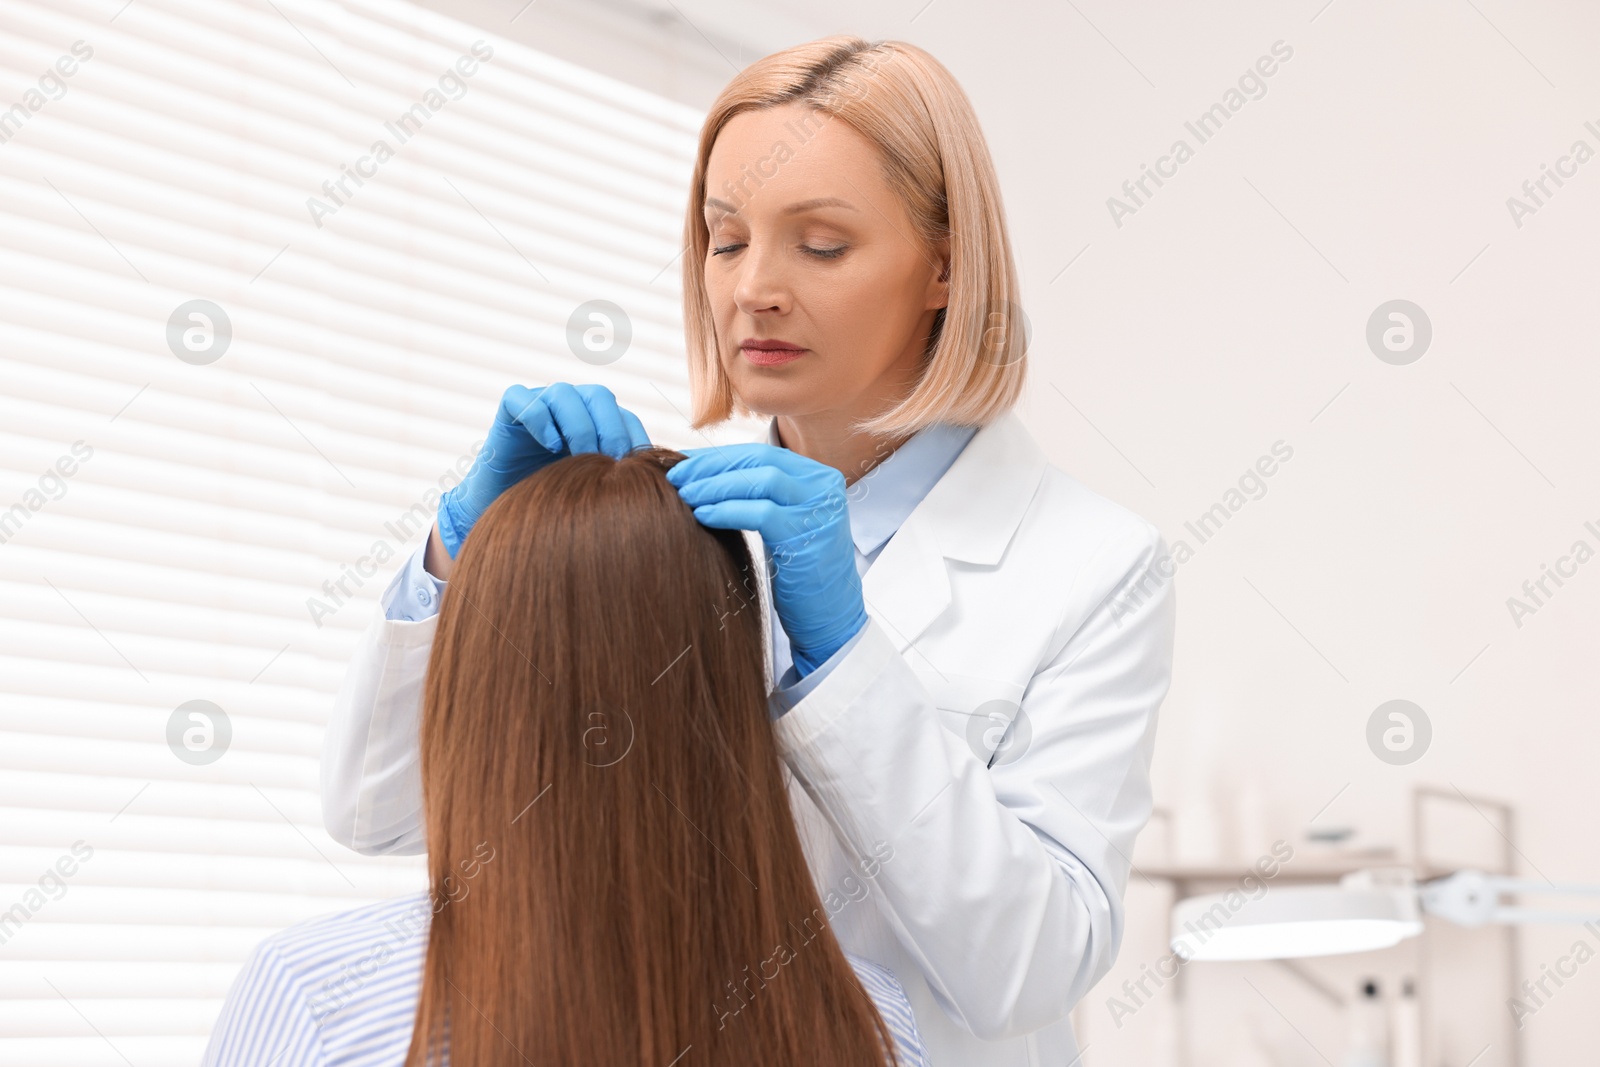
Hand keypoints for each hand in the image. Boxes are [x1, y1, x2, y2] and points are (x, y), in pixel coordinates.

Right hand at [437, 383, 650, 559]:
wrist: (503, 510)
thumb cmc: (554, 502)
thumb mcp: (596, 491)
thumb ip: (625, 482)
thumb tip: (671, 484)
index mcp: (597, 424)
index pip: (624, 418)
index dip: (636, 439)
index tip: (643, 469)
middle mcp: (571, 408)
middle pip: (599, 396)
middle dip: (610, 428)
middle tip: (614, 461)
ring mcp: (539, 404)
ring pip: (564, 393)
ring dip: (579, 424)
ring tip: (583, 456)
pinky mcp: (510, 410)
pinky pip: (523, 398)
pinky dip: (540, 418)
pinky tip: (551, 446)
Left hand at [664, 443, 866, 675]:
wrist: (831, 618)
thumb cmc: (798, 573)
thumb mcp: (781, 524)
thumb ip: (756, 497)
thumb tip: (701, 476)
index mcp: (815, 477)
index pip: (760, 454)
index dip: (717, 456)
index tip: (683, 463)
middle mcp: (823, 485)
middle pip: (758, 459)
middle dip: (711, 466)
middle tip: (675, 477)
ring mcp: (820, 508)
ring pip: (759, 480)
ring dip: (715, 486)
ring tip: (684, 496)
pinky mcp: (809, 534)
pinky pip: (761, 513)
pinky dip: (727, 511)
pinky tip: (703, 516)